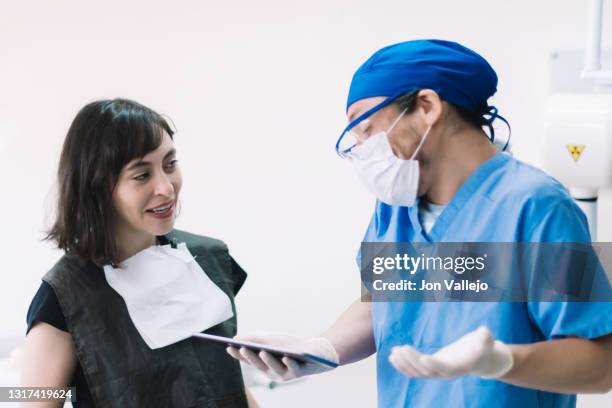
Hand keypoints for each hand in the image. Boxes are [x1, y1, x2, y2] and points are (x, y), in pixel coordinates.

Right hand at [226, 333, 338, 380]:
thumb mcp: (272, 339)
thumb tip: (236, 338)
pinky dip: (289, 363)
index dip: (238, 354)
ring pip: (274, 368)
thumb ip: (255, 339)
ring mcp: (284, 374)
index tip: (228, 346)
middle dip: (250, 356)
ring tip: (263, 351)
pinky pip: (293, 368)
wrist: (314, 351)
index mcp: (264, 364)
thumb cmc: (289, 345)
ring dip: (268, 360)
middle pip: (259, 364)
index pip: (248, 359)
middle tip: (242, 347)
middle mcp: (271, 372)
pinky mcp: (298, 373)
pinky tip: (286, 356)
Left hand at [389, 326, 512, 378]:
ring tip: (393, 351)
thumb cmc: (482, 347)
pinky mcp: (430, 369)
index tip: (422, 357)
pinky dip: (402, 366)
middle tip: (401, 348)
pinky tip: (392, 356)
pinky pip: (413, 372)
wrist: (478, 358)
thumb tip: (484, 331)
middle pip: (427, 371)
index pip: (444, 369)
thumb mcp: (486, 341)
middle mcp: (445, 373)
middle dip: (412, 361)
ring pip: (417, 373)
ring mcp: (436, 373)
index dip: (434, 364)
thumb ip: (485, 337)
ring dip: (404, 363)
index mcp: (458, 367)